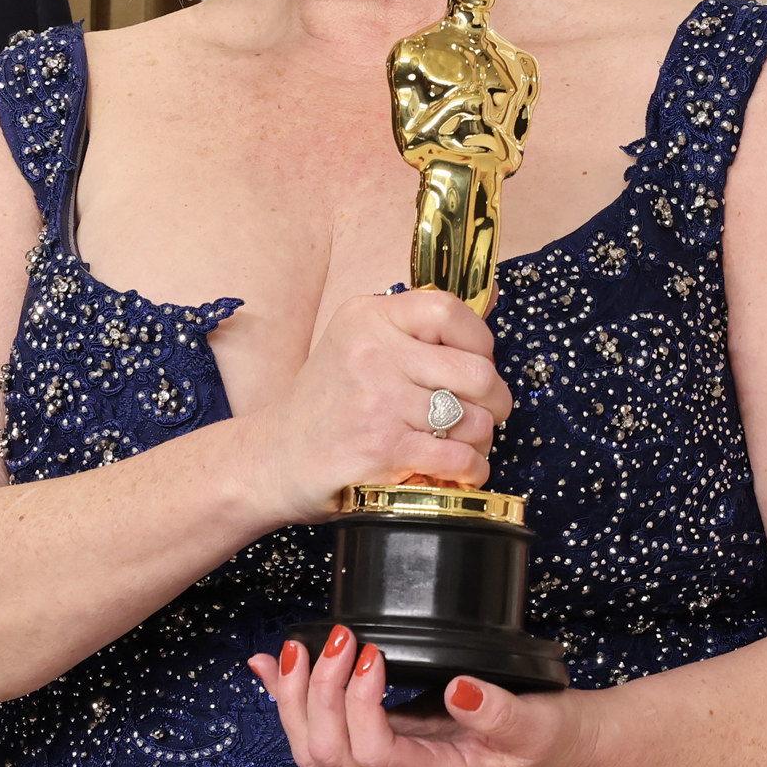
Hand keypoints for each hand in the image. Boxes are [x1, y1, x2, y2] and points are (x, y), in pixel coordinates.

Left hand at [244, 625, 591, 766]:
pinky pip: (317, 731)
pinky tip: (270, 665)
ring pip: (312, 749)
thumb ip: (497, 712)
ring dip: (293, 697)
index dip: (358, 705)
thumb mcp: (533, 725)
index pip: (372, 753)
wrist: (547, 746)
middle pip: (328, 754)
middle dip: (317, 694)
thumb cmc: (540, 737)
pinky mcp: (371, 746)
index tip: (370, 654)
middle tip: (336, 639)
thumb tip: (460, 690)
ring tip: (297, 648)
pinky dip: (289, 697)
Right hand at [248, 289, 513, 525]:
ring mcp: (377, 401)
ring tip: (460, 444)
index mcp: (367, 318)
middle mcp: (371, 352)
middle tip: (482, 414)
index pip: (449, 311)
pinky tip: (456, 470)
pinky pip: (460, 457)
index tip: (475, 364)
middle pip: (476, 371)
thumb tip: (493, 296)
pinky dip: (470, 469)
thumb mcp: (357, 345)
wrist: (272, 458)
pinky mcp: (382, 448)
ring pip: (475, 419)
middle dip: (495, 401)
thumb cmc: (326, 405)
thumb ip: (416, 329)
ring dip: (480, 440)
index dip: (479, 341)